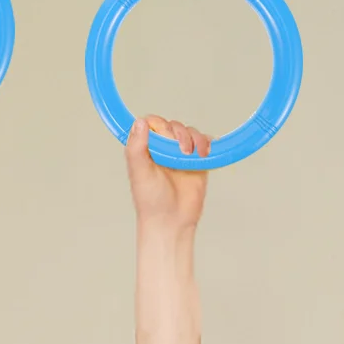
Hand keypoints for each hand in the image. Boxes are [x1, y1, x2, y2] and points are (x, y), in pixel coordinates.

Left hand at [125, 116, 209, 231]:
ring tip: (191, 156)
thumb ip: (136, 147)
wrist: (171, 221)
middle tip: (180, 152)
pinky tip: (204, 154)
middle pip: (173, 125)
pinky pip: (205, 143)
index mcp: (146, 148)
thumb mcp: (139, 172)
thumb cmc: (151, 201)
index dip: (160, 126)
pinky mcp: (197, 161)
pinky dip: (207, 144)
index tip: (164, 139)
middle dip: (179, 135)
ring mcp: (180, 154)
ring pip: (191, 132)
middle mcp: (163, 149)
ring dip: (194, 139)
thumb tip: (139, 122)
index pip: (152, 122)